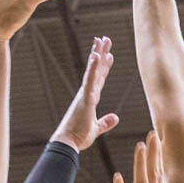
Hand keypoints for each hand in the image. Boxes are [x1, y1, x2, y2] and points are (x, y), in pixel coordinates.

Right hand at [50, 37, 118, 151]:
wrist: (67, 143)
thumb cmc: (78, 137)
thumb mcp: (96, 129)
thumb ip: (105, 122)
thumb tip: (116, 117)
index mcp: (89, 99)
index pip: (99, 79)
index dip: (103, 67)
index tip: (108, 55)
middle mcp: (86, 93)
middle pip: (96, 70)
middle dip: (100, 54)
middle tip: (104, 39)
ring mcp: (85, 94)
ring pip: (93, 70)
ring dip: (98, 54)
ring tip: (102, 40)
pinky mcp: (85, 99)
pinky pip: (90, 81)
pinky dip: (94, 68)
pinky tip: (97, 55)